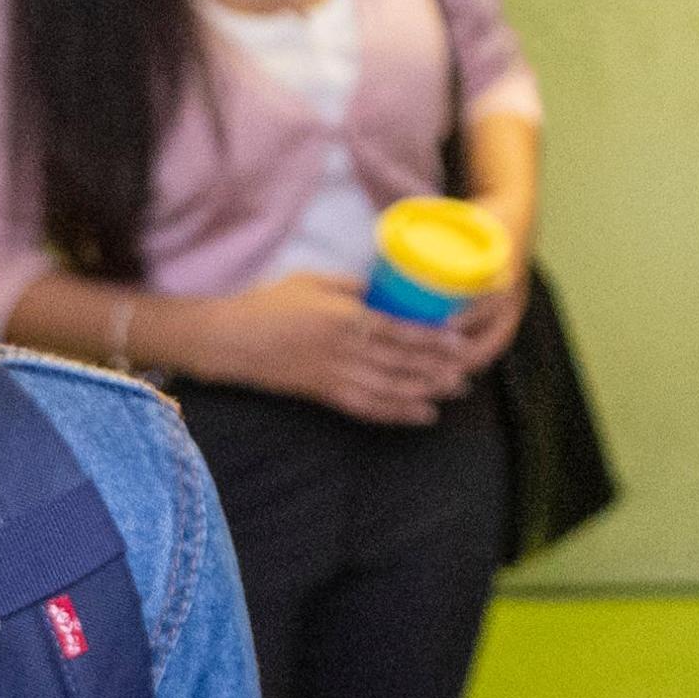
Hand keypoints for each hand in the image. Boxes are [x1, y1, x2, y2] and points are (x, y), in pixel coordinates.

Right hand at [153, 274, 465, 427]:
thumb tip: (387, 294)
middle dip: (438, 368)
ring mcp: (335, 377)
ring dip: (426, 392)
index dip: (432, 338)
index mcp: (342, 318)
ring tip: (455, 392)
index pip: (398, 331)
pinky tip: (423, 415)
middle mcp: (343, 351)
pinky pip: (369, 409)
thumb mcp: (312, 282)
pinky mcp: (325, 395)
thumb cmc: (267, 304)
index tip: (460, 338)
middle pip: (401, 363)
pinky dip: (398, 414)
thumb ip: (353, 288)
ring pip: (391, 389)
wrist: (229, 341)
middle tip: (469, 370)